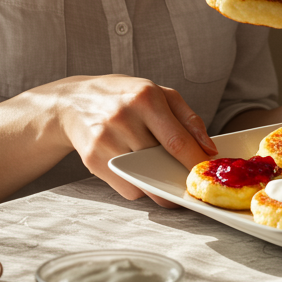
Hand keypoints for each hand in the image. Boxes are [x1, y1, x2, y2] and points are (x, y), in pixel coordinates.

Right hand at [44, 75, 218, 205]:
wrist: (73, 102)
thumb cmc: (124, 97)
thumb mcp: (159, 94)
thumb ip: (189, 119)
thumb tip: (209, 149)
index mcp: (145, 98)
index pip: (176, 140)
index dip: (195, 162)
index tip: (207, 174)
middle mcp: (123, 119)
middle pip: (160, 164)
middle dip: (178, 177)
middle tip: (190, 182)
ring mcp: (104, 141)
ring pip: (144, 181)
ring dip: (158, 185)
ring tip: (161, 172)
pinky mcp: (92, 160)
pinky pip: (126, 188)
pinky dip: (138, 186)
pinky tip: (137, 170)